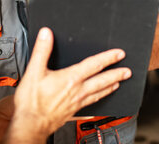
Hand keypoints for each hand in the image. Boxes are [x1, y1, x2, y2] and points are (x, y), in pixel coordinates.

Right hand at [3, 27, 130, 142]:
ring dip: (110, 87)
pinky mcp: (74, 112)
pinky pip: (91, 104)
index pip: (94, 65)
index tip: (119, 53)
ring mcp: (77, 103)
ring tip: (118, 84)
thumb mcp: (34, 71)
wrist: (30, 124)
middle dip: (116, 74)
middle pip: (102, 80)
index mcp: (70, 79)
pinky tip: (100, 103)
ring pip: (98, 93)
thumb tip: (46, 34)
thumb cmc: (32, 101)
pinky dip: (98, 100)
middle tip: (128, 71)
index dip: (108, 58)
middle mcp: (77, 91)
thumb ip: (42, 50)